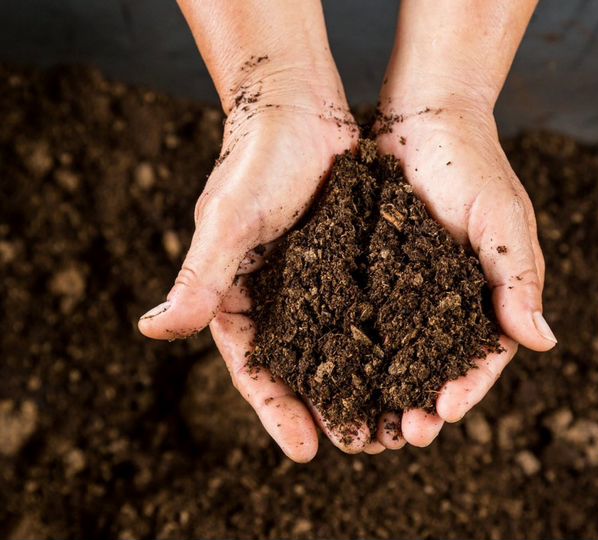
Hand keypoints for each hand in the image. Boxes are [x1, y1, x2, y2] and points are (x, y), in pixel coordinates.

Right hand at [138, 0, 374, 460]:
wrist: (296, 106)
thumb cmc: (255, 160)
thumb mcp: (229, 221)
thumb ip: (199, 278)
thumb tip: (152, 330)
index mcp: (237, 296)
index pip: (255, 367)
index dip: (277, 411)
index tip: (305, 452)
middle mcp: (277, 296)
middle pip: (301, 367)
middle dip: (327, 408)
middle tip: (361, 446)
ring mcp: (316, 281)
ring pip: (340, 345)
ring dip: (363, 383)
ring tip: (392, 420)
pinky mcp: (349, 260)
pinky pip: (368, 307)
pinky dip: (386, 338)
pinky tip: (413, 362)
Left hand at [375, 80, 554, 450]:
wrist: (422, 119)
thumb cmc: (471, 164)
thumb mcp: (501, 219)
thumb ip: (517, 277)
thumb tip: (543, 341)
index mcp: (486, 295)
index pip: (482, 356)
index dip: (466, 388)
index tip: (444, 413)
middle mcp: (445, 301)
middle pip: (435, 367)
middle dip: (421, 404)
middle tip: (401, 435)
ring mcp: (406, 290)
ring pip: (396, 354)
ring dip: (383, 391)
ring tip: (367, 424)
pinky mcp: (371, 274)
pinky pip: (361, 319)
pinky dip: (353, 351)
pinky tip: (333, 376)